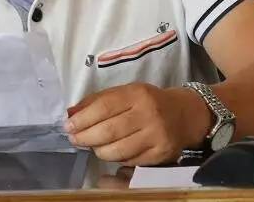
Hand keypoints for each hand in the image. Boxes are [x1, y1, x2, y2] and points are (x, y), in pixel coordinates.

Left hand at [64, 83, 210, 165]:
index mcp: (137, 94)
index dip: (83, 119)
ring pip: (118, 150)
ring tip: (93, 146)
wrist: (184, 114)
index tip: (68, 126)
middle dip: (86, 137)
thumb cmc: (148, 101)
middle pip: (109, 131)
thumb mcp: (126, 93)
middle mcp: (148, 114)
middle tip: (75, 139)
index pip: (104, 107)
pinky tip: (112, 152)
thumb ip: (98, 101)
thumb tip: (71, 113)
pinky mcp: (161, 154)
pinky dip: (116, 159)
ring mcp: (156, 136)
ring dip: (99, 151)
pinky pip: (130, 161)